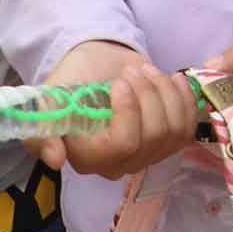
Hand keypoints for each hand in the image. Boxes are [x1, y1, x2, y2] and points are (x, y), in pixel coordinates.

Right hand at [46, 43, 199, 180]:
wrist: (97, 67)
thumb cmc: (71, 83)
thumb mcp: (47, 101)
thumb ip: (44, 130)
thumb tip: (56, 159)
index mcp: (87, 158)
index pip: (122, 146)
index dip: (129, 112)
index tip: (119, 82)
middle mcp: (119, 164)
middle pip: (153, 136)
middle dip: (148, 94)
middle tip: (131, 70)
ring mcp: (146, 154)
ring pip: (174, 129)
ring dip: (164, 92)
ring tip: (146, 70)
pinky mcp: (168, 140)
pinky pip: (188, 126)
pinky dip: (185, 98)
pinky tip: (173, 78)